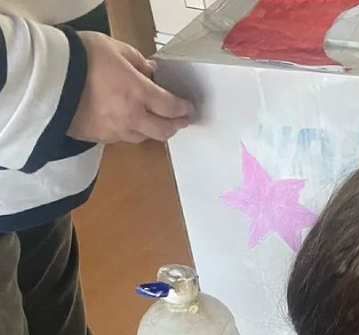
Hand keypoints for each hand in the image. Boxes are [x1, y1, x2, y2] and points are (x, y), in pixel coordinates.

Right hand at [67, 32, 192, 143]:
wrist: (45, 78)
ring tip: (156, 123)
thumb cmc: (81, 57)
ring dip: (153, 131)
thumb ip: (137, 61)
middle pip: (164, 131)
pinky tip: (130, 124)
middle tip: (181, 121)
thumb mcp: (113, 48)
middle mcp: (132, 117)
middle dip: (176, 126)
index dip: (183, 109)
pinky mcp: (99, 138)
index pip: (171, 107)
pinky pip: (122, 138)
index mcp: (139, 94)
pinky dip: (131, 132)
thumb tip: (152, 73)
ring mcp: (115, 131)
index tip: (189, 108)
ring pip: (144, 137)